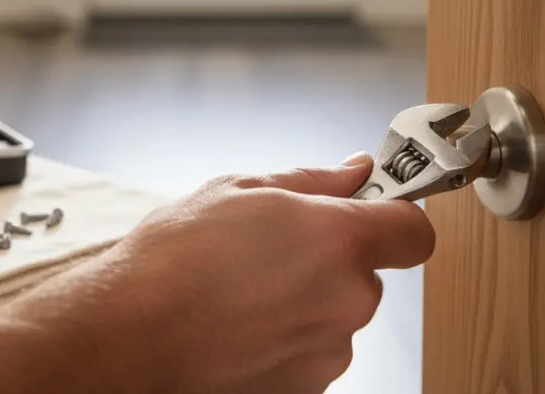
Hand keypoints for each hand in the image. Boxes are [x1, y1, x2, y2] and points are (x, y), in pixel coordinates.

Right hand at [3, 153, 434, 393]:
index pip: (413, 232)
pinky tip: (238, 326)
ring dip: (303, 303)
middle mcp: (348, 300)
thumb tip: (353, 172)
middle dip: (329, 262)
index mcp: (340, 240)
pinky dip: (283, 340)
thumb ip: (313, 181)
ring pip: (334, 316)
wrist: (131, 336)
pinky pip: (309, 352)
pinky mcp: (306, 388)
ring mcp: (328, 352)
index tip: (374, 212)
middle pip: (365, 275)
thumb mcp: (240, 190)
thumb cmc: (175, 261)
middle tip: (270, 252)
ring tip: (242, 293)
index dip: (396, 218)